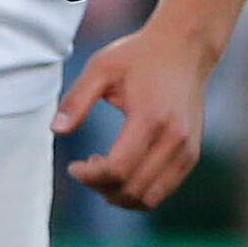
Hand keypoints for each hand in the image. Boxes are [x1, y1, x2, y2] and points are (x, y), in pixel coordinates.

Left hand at [56, 17, 212, 207]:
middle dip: (101, 188)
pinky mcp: (192, 153)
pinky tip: (122, 170)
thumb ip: (76, 100)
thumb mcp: (100, 68)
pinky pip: (164, 189)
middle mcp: (175, 138)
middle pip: (133, 189)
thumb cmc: (138, 56)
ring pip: (151, 198)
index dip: (89, 177)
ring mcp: (188, 148)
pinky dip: (138, 192)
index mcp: (150, 118)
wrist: (184, 48)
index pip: (118, 169)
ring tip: (102, 172)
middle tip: (85, 169)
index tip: (73, 166)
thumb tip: (55, 130)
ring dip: (120, 195)